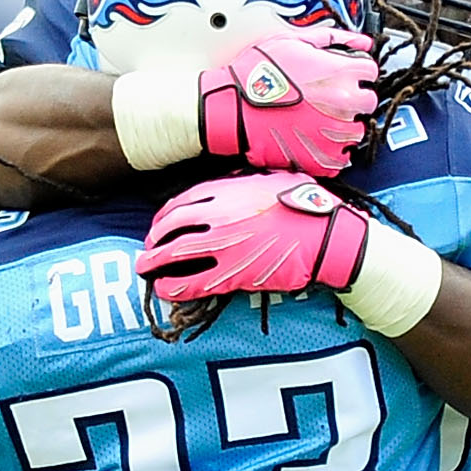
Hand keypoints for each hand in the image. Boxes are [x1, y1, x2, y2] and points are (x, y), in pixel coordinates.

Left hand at [137, 172, 371, 302]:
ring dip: (155, 263)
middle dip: (153, 239)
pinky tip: (164, 290)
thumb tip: (226, 186)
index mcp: (226, 190)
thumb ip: (241, 184)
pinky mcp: (235, 274)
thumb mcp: (269, 180)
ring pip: (176, 254)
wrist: (326, 235)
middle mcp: (219, 215)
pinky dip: (174, 287)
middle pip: (171, 226)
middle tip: (147, 248)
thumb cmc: (304, 205)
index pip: (180, 202)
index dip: (164, 216)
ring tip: (144, 270)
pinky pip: (194, 282)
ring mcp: (225, 246)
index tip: (159, 224)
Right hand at [199, 27, 376, 175]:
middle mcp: (341, 103)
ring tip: (320, 121)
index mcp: (338, 72)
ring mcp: (332, 133)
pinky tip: (315, 141)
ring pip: (356, 132)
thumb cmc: (256, 75)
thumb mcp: (292, 41)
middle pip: (368, 103)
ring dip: (344, 127)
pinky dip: (332, 153)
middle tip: (332, 99)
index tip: (345, 76)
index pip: (371, 71)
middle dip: (355, 99)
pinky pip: (340, 160)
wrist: (231, 108)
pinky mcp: (319, 158)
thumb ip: (332, 39)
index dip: (357, 72)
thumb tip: (361, 42)